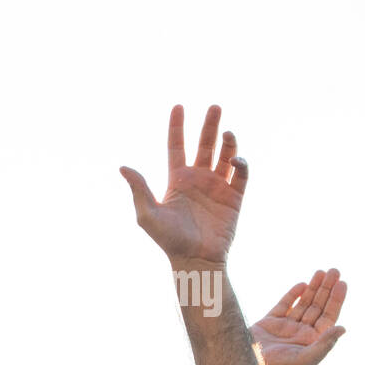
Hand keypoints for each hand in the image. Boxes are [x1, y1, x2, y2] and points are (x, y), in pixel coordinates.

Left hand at [120, 105, 246, 265]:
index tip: (178, 106)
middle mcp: (198, 179)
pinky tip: (235, 159)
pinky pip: (241, 173)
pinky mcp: (235, 196)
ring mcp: (217, 186)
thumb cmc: (168, 240)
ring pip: (225, 155)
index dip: (177, 126)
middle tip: (215, 106)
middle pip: (205, 144)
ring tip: (227, 132)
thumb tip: (123, 166)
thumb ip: (139, 189)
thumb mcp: (148, 214)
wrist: (195, 259)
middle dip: (210, 125)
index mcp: (177, 180)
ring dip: (228, 142)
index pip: (176, 146)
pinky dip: (241, 162)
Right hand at [252, 269, 347, 364]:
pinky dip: (292, 295)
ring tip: (322, 272)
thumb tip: (342, 328)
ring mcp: (284, 328)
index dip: (336, 299)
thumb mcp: (305, 360)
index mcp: (312, 342)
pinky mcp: (268, 324)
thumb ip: (324, 344)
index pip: (328, 316)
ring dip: (313, 288)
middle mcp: (300, 334)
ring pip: (303, 304)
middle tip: (334, 270)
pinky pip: (283, 306)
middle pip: (318, 307)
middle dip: (326, 288)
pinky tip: (302, 285)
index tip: (341, 283)